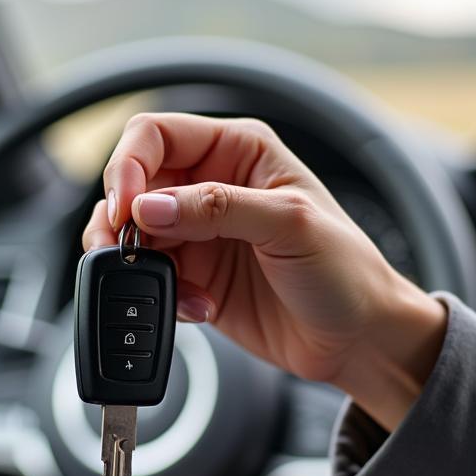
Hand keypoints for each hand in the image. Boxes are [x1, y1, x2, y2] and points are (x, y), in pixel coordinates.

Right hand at [82, 113, 448, 431]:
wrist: (356, 339)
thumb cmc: (346, 271)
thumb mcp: (289, 225)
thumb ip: (217, 208)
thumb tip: (149, 206)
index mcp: (238, 152)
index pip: (155, 135)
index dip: (129, 167)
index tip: (126, 209)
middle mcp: (211, 188)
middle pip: (131, 186)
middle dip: (120, 220)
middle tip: (129, 251)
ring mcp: (198, 235)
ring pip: (130, 235)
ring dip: (135, 264)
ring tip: (162, 285)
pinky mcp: (193, 278)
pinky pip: (149, 279)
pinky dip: (160, 297)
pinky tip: (197, 307)